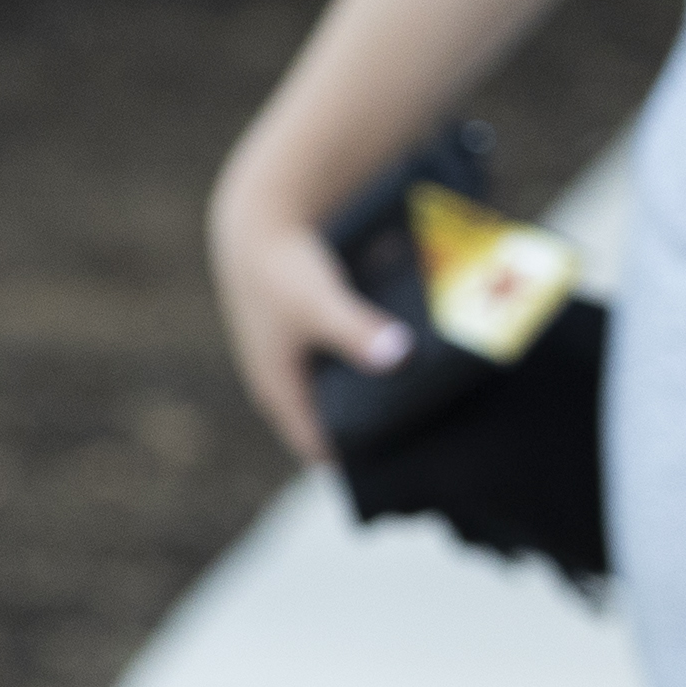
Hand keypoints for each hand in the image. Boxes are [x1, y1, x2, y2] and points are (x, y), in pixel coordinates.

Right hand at [207, 175, 409, 462]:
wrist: (260, 220)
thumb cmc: (285, 268)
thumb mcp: (323, 303)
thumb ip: (358, 331)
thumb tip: (400, 356)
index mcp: (279, 389)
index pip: (318, 448)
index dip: (356, 460)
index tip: (404, 466)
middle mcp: (281, 383)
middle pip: (329, 425)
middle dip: (370, 433)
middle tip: (425, 442)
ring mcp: (292, 362)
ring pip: (336, 396)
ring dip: (371, 402)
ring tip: (425, 410)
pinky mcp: (307, 339)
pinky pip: (342, 368)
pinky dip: (369, 370)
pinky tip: (409, 366)